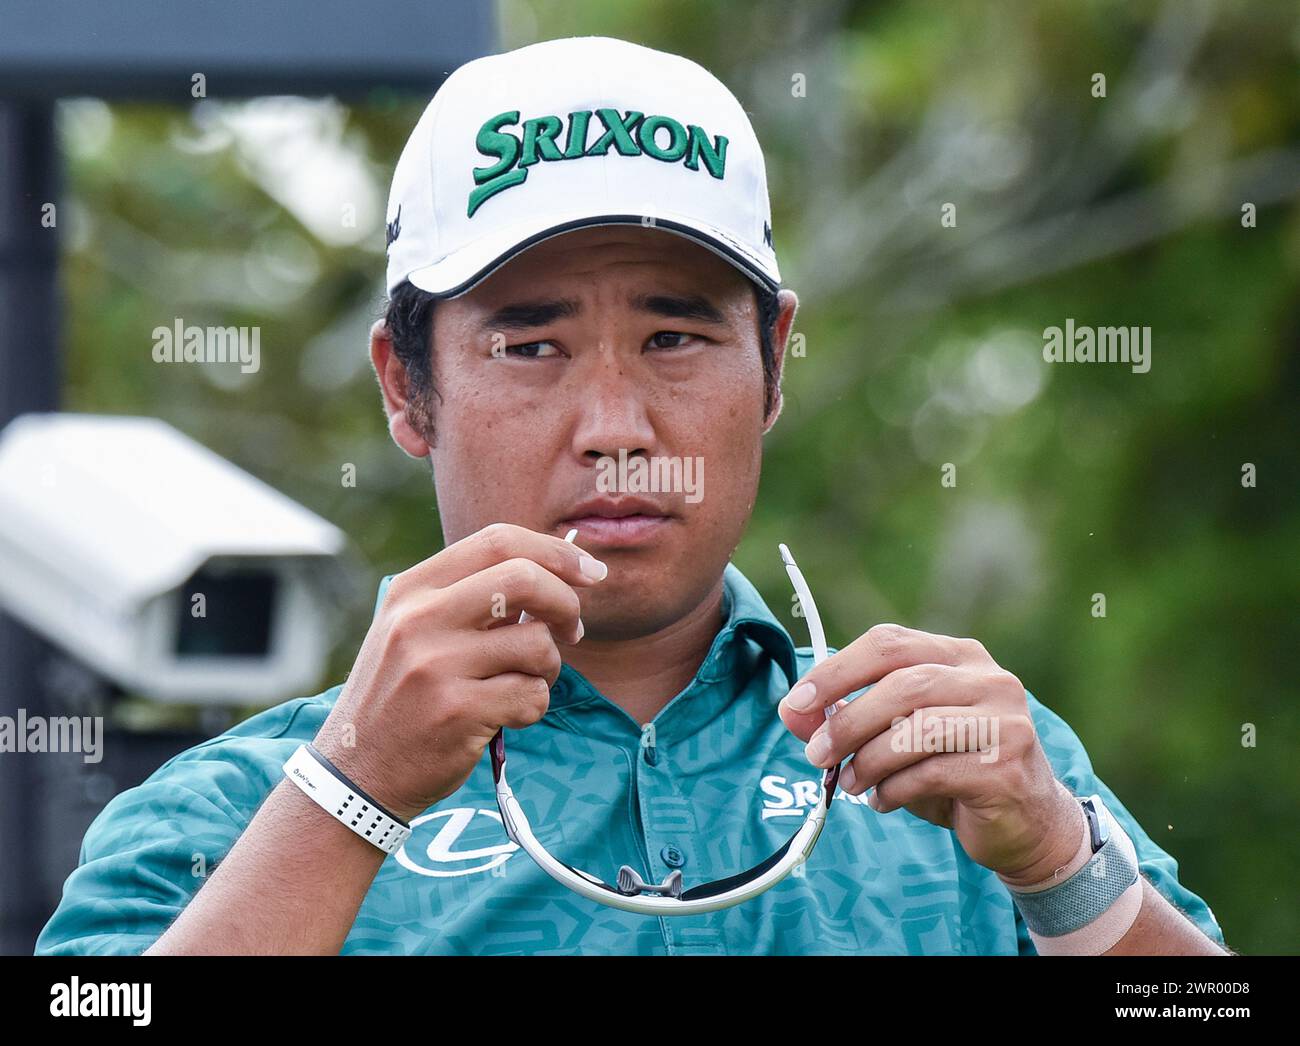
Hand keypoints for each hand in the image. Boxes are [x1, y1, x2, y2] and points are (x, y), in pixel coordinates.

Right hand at [313, 522, 607, 821]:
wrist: (357, 772)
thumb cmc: (402, 697)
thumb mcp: (415, 631)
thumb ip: (472, 600)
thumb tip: (557, 575)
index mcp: (413, 590)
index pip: (497, 541)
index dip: (555, 552)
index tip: (589, 570)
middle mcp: (420, 620)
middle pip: (524, 579)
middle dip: (566, 603)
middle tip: (573, 629)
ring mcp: (436, 666)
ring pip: (537, 644)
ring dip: (548, 667)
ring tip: (522, 683)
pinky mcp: (457, 712)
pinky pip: (533, 695)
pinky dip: (534, 706)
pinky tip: (506, 716)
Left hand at [777, 623, 1083, 885]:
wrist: (1028, 824)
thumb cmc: (953, 771)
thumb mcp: (895, 738)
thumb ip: (845, 719)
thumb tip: (790, 712)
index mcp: (960, 656)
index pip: (889, 643)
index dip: (837, 670)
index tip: (797, 702)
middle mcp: (989, 679)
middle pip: (903, 683)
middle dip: (848, 720)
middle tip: (815, 754)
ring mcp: (1005, 721)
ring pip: (918, 728)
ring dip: (869, 759)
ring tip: (849, 784)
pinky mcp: (1006, 767)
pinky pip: (933, 772)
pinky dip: (894, 789)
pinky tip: (883, 801)